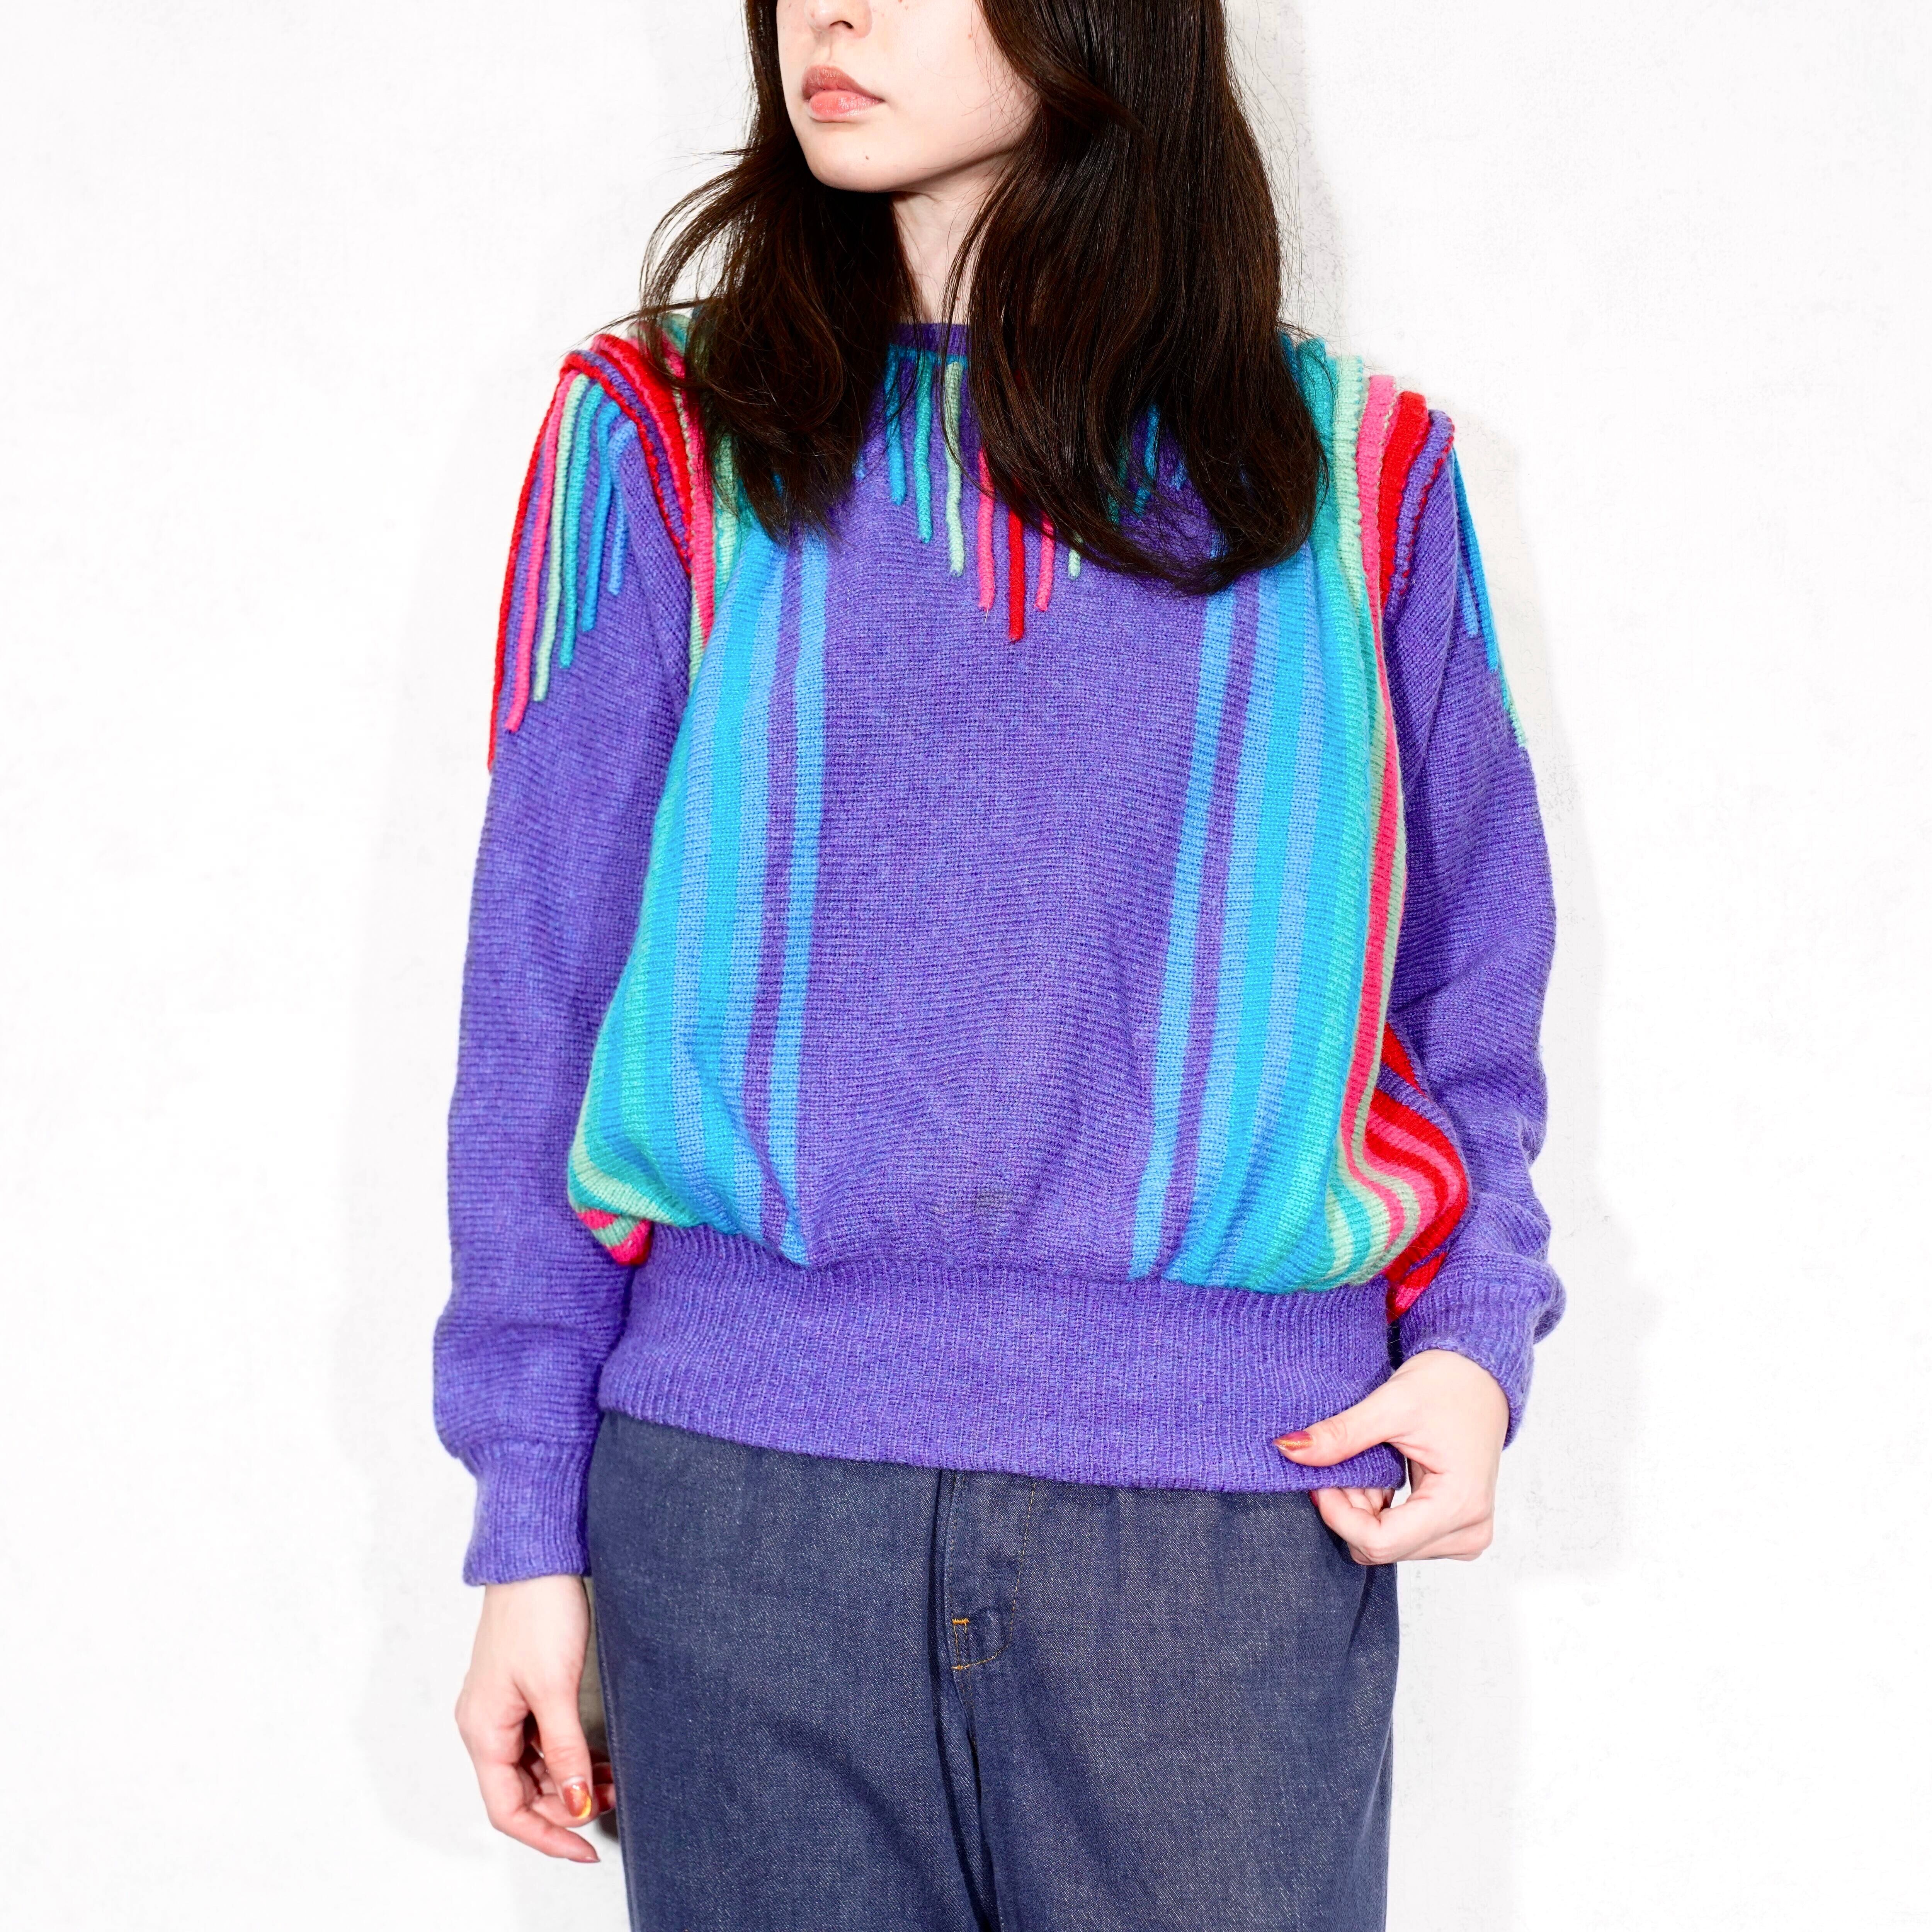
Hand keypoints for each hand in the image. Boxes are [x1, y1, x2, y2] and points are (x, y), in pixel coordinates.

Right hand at [455, 1574, 613, 1861]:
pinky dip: (569, 1754)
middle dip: (565, 1806)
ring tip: (615, 1779)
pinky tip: (598, 1756)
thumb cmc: (537, 1613)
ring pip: (535, 1767)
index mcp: (483, 1731)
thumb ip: (564, 1751)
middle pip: (521, 1792)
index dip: (546, 1835)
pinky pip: (542, 1740)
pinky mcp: (523, 1690)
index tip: (584, 1850)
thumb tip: (576, 1805)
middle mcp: (487, 1725)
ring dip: (571, 1780)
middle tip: (613, 1800)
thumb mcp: (554, 1688)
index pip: (507, 1809)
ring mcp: (504, 1707)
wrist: (535, 1557)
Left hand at [1273, 1349, 1508, 1564]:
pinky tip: (1379, 1479)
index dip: (1338, 1515)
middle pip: (1382, 1547)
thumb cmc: (1446, 1386)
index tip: (1319, 1480)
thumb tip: (1289, 1449)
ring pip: (1387, 1546)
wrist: (1478, 1377)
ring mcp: (1466, 1535)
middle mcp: (1469, 1531)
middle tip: (1343, 1467)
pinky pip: (1401, 1539)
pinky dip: (1378, 1512)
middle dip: (1350, 1511)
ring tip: (1366, 1466)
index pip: (1381, 1541)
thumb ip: (1341, 1435)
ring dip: (1363, 1511)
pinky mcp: (1456, 1530)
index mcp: (1460, 1505)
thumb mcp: (1390, 1405)